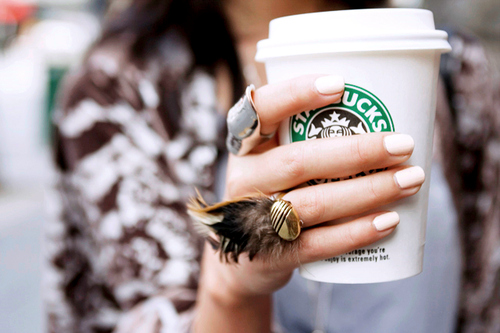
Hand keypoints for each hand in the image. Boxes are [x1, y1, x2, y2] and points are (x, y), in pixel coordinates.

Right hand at [195, 75, 422, 331]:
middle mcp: (245, 179)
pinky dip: (356, 232)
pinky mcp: (272, 255)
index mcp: (246, 145)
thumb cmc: (274, 193)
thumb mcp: (274, 159)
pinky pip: (317, 243)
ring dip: (367, 191)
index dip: (295, 95)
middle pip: (298, 161)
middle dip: (356, 152)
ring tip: (410, 180)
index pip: (261, 110)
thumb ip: (307, 138)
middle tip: (402, 144)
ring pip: (312, 203)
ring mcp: (253, 220)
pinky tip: (389, 221)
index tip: (341, 85)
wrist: (245, 257)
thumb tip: (384, 112)